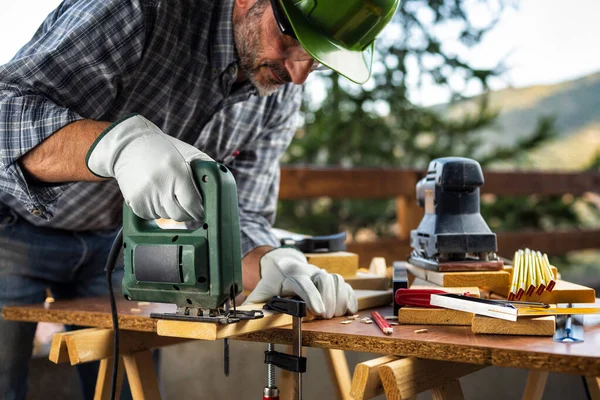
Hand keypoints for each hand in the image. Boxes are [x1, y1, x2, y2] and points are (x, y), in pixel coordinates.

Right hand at [86, 115, 211, 220]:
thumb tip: (216, 193)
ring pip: (166, 216)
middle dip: (187, 213)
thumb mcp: (188, 155)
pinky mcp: (135, 202)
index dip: (199, 211)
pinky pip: (151, 215)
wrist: (129, 146)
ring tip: (166, 191)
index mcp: (177, 172)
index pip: (192, 204)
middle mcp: (161, 185)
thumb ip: (204, 172)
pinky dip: (156, 209)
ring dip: (170, 209)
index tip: (202, 211)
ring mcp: (146, 195)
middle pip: (179, 215)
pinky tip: (154, 193)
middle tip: (188, 206)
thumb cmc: (163, 150)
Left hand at [244, 247, 357, 317]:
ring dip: (339, 299)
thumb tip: (242, 316)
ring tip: (336, 315)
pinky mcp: (331, 279)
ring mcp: (321, 273)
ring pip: (336, 279)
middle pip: (324, 279)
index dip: (311, 296)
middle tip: (326, 317)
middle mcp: (308, 271)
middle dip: (327, 300)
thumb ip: (254, 304)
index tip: (317, 312)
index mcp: (290, 274)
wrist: (283, 265)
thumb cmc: (272, 283)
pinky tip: (349, 310)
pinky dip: (349, 297)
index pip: (302, 282)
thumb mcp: (262, 291)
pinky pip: (345, 284)